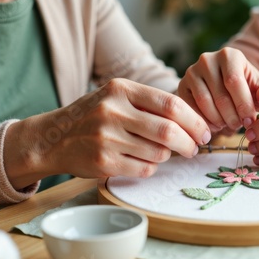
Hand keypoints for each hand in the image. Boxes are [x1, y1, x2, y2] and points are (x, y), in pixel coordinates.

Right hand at [4, 78, 210, 188]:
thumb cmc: (95, 116)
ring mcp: (106, 138)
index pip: (171, 104)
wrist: (53, 138)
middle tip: (195, 148)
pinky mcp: (103, 162)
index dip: (194, 121)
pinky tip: (143, 160)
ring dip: (167, 156)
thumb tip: (195, 121)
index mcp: (121, 89)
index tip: (205, 132)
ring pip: (158, 153)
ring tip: (160, 152)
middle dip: (189, 143)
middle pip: (168, 132)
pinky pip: (144, 169)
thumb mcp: (118, 97)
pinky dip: (151, 167)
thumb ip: (151, 104)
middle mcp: (113, 111)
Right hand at [178, 47, 258, 132]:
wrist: (224, 88)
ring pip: (204, 103)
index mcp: (230, 55)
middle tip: (239, 126)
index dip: (243, 105)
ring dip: (218, 120)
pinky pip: (190, 108)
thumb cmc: (247, 90)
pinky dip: (203, 121)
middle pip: (219, 95)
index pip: (234, 81)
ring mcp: (192, 72)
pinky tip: (214, 126)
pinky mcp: (181, 86)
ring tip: (227, 126)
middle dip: (232, 116)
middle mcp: (208, 59)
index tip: (250, 121)